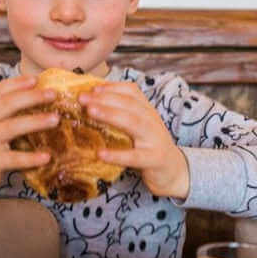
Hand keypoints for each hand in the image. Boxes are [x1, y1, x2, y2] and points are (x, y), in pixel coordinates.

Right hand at [0, 74, 57, 205]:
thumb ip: (10, 111)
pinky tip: (46, 157)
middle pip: (7, 104)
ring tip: (55, 119)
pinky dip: (30, 158)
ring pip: (11, 127)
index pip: (0, 90)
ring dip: (35, 121)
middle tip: (53, 94)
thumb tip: (42, 97)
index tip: (37, 78)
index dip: (18, 83)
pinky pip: (13, 159)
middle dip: (31, 97)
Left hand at [78, 82, 189, 198]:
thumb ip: (120, 115)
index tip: (91, 89)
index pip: (131, 91)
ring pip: (133, 123)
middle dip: (105, 98)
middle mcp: (151, 120)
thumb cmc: (148, 146)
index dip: (111, 88)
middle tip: (82, 98)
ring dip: (110, 115)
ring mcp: (154, 139)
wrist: (174, 170)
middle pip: (129, 104)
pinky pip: (135, 156)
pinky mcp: (154, 159)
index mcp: (146, 110)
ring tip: (90, 112)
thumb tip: (90, 105)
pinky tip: (100, 154)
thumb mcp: (137, 126)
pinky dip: (117, 155)